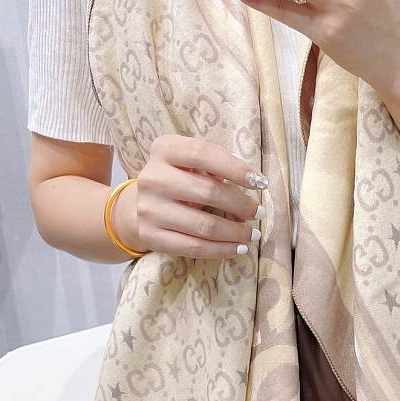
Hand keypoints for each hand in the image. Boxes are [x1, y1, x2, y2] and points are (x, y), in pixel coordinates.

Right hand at [113, 134, 267, 261]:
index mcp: (164, 149)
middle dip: (241, 205)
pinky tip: (238, 248)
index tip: (260, 182)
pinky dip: (221, 250)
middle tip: (260, 212)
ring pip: (204, 225)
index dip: (235, 168)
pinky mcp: (151, 236)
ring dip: (236, 232)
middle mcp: (152, 178)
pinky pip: (193, 248)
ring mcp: (149, 209)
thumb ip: (216, 165)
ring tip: (253, 234)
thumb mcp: (191, 162)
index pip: (203, 154)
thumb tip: (255, 183)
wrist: (139, 205)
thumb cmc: (179, 178)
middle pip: (208, 192)